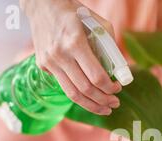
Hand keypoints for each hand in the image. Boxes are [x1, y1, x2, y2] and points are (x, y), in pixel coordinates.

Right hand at [21, 0, 121, 114]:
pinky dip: (78, 95)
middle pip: (85, 89)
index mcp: (75, 42)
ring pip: (73, 94)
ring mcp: (49, 62)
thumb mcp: (97, 22)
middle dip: (103, 101)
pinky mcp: (43, 66)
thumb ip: (109, 45)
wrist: (41, 5)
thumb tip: (120, 69)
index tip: (118, 89)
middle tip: (115, 104)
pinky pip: (64, 86)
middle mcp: (60, 55)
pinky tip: (89, 97)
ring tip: (104, 109)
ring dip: (91, 105)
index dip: (110, 88)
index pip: (96, 76)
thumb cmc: (74, 12)